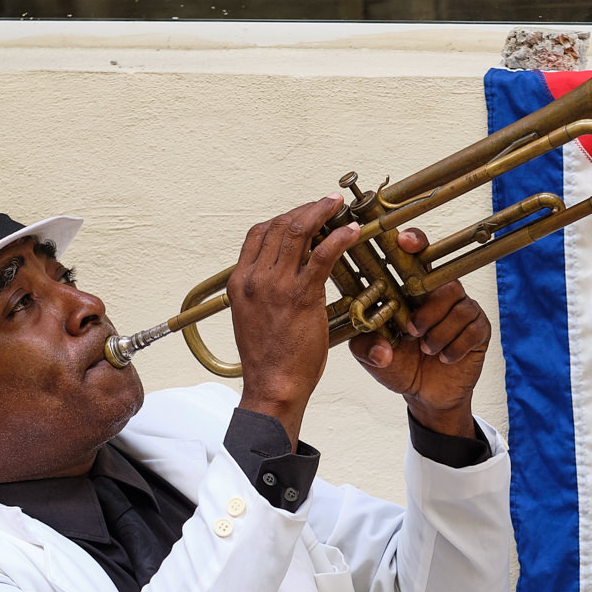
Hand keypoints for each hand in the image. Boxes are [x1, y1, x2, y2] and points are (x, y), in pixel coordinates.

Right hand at [229, 197, 359, 446]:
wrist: (272, 386)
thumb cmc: (268, 361)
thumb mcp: (253, 320)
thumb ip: (264, 294)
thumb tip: (282, 281)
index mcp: (239, 282)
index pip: (258, 234)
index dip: (282, 218)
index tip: (303, 215)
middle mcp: (254, 278)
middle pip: (278, 226)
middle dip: (305, 210)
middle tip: (327, 204)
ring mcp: (276, 286)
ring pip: (298, 232)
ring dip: (321, 212)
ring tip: (338, 206)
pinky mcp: (301, 297)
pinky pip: (322, 256)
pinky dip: (339, 238)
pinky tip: (352, 232)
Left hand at [349, 227, 490, 438]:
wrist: (426, 395)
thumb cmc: (400, 367)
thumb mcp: (372, 358)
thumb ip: (365, 347)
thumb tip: (380, 349)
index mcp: (414, 291)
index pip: (418, 256)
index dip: (415, 242)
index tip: (405, 242)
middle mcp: (440, 295)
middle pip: (445, 281)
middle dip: (429, 308)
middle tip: (412, 330)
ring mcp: (462, 310)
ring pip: (459, 306)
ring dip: (439, 332)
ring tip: (427, 349)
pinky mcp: (479, 329)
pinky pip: (472, 329)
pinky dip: (455, 347)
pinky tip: (444, 358)